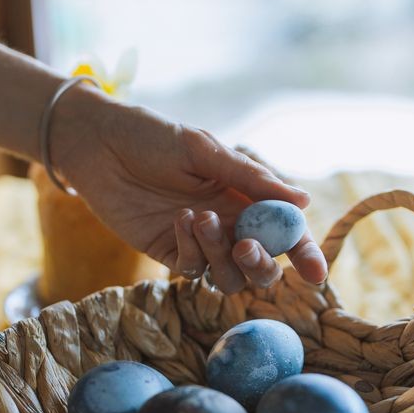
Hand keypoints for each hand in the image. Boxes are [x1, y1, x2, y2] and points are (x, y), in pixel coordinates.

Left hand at [55, 91, 327, 294]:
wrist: (97, 143)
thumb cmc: (153, 136)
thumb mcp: (205, 150)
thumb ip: (252, 178)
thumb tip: (303, 201)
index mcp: (246, 195)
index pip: (284, 232)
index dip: (304, 255)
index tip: (316, 274)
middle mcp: (228, 223)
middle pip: (260, 265)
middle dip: (261, 263)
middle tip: (245, 246)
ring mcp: (198, 241)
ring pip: (228, 276)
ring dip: (221, 255)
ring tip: (200, 218)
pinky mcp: (167, 251)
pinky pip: (192, 269)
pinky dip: (191, 250)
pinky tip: (179, 220)